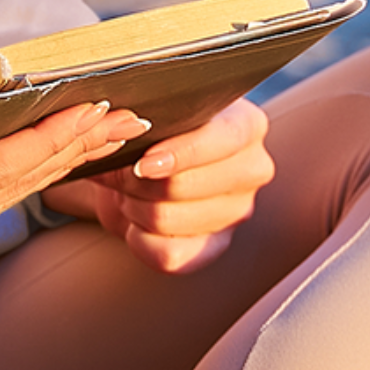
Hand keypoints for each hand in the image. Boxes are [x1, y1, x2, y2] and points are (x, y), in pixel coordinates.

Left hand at [42, 95, 274, 274]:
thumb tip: (118, 133)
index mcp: (246, 125)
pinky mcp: (215, 246)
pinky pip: (168, 255)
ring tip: (128, 191)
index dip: (180, 154)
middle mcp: (251, 168)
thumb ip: (141, 118)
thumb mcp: (147, 114)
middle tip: (118, 170)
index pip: (224, 140)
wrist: (142, 166)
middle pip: (183, 184)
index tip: (143, 164)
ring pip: (166, 219)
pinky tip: (135, 223)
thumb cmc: (151, 130)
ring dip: (132, 206)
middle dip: (134, 181)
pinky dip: (139, 240)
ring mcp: (237, 211)